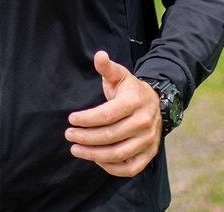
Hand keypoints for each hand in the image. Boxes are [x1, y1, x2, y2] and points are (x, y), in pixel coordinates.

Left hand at [65, 50, 161, 176]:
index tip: (71, 118)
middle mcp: (144, 122)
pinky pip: (130, 168)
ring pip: (117, 154)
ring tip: (75, 149)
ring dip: (92, 155)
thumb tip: (99, 55)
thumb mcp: (119, 75)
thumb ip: (107, 67)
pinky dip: (111, 168)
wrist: (155, 103)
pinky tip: (96, 160)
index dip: (86, 119)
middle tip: (69, 135)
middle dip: (84, 137)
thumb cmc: (130, 89)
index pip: (106, 115)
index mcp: (134, 102)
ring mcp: (148, 140)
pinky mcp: (149, 153)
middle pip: (108, 136)